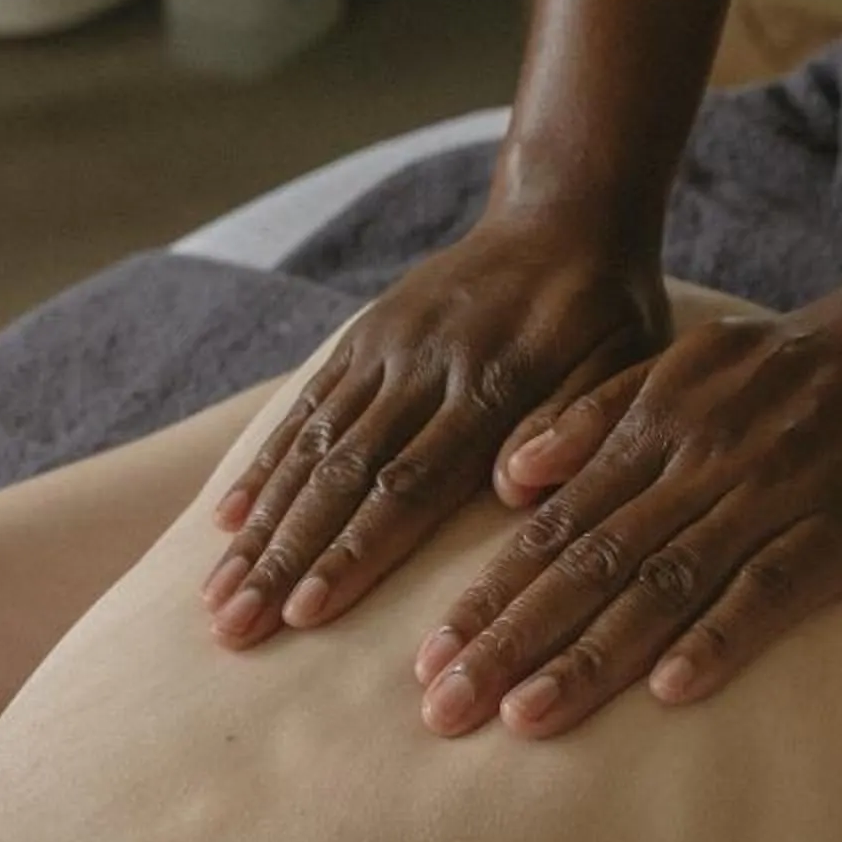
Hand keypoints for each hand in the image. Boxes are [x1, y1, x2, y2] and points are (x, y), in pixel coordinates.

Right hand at [199, 209, 669, 644]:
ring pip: (312, 443)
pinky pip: (308, 403)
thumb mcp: (624, 361)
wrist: (564, 212)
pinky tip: (227, 517)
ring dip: (261, 523)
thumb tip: (515, 488)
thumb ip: (574, 422)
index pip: (411, 482)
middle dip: (285, 555)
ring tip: (216, 597)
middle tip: (233, 628)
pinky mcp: (367, 330)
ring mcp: (388, 343)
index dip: (355, 550)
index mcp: (493, 382)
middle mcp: (425, 363)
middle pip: (343, 473)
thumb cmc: (607, 311)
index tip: (304, 615)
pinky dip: (265, 462)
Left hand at [411, 278, 841, 739]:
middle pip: (590, 562)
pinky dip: (718, 638)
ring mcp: (763, 499)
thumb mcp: (681, 364)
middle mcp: (696, 463)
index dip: (490, 592)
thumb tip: (508, 476)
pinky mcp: (829, 534)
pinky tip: (672, 689)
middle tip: (444, 706)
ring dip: (590, 654)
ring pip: (662, 584)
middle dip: (512, 637)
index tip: (429, 658)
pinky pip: (766, 592)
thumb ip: (596, 417)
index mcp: (656, 424)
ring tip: (525, 715)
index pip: (555, 524)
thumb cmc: (783, 367)